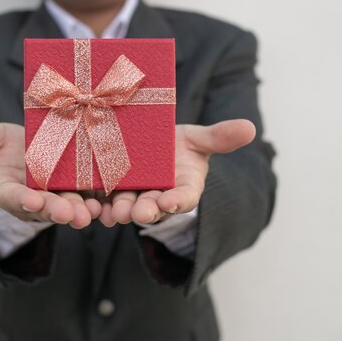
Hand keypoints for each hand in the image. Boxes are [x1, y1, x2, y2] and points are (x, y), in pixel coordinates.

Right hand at [0, 123, 100, 228]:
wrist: (27, 151)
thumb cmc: (3, 147)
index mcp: (5, 189)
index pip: (11, 196)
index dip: (21, 199)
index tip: (31, 200)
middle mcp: (31, 198)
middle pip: (44, 207)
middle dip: (57, 210)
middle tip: (71, 214)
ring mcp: (54, 197)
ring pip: (67, 206)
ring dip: (79, 211)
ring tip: (91, 212)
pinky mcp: (75, 192)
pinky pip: (85, 199)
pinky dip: (95, 202)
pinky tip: (106, 203)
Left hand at [99, 119, 255, 226]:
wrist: (148, 143)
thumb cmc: (178, 145)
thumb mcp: (197, 138)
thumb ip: (218, 137)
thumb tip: (250, 128)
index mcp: (183, 188)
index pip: (184, 198)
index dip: (178, 201)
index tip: (171, 202)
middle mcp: (158, 197)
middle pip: (153, 208)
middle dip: (146, 211)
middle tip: (139, 212)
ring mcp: (133, 197)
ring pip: (127, 208)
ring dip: (120, 212)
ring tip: (115, 213)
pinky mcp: (110, 193)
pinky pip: (103, 203)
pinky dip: (97, 207)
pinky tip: (91, 207)